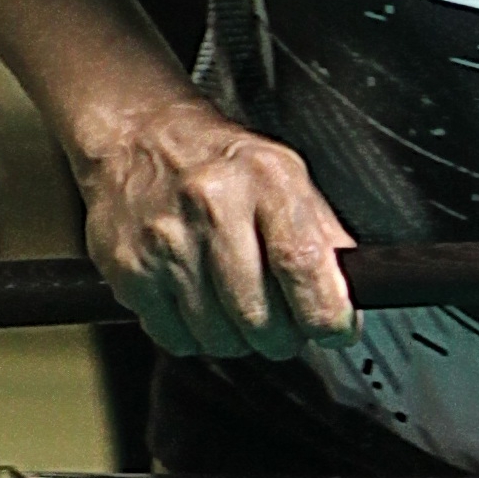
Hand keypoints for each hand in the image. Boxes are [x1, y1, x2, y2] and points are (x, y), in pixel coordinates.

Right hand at [76, 93, 358, 359]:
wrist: (139, 138)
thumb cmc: (222, 160)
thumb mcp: (287, 175)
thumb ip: (323, 234)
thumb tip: (350, 295)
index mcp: (266, 179)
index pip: (300, 262)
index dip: (325, 312)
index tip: (336, 331)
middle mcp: (214, 207)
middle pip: (259, 313)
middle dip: (284, 336)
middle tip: (287, 325)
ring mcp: (166, 242)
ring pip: (218, 336)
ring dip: (240, 339)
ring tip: (241, 308)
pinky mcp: (128, 272)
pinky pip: (175, 338)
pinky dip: (197, 337)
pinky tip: (202, 306)